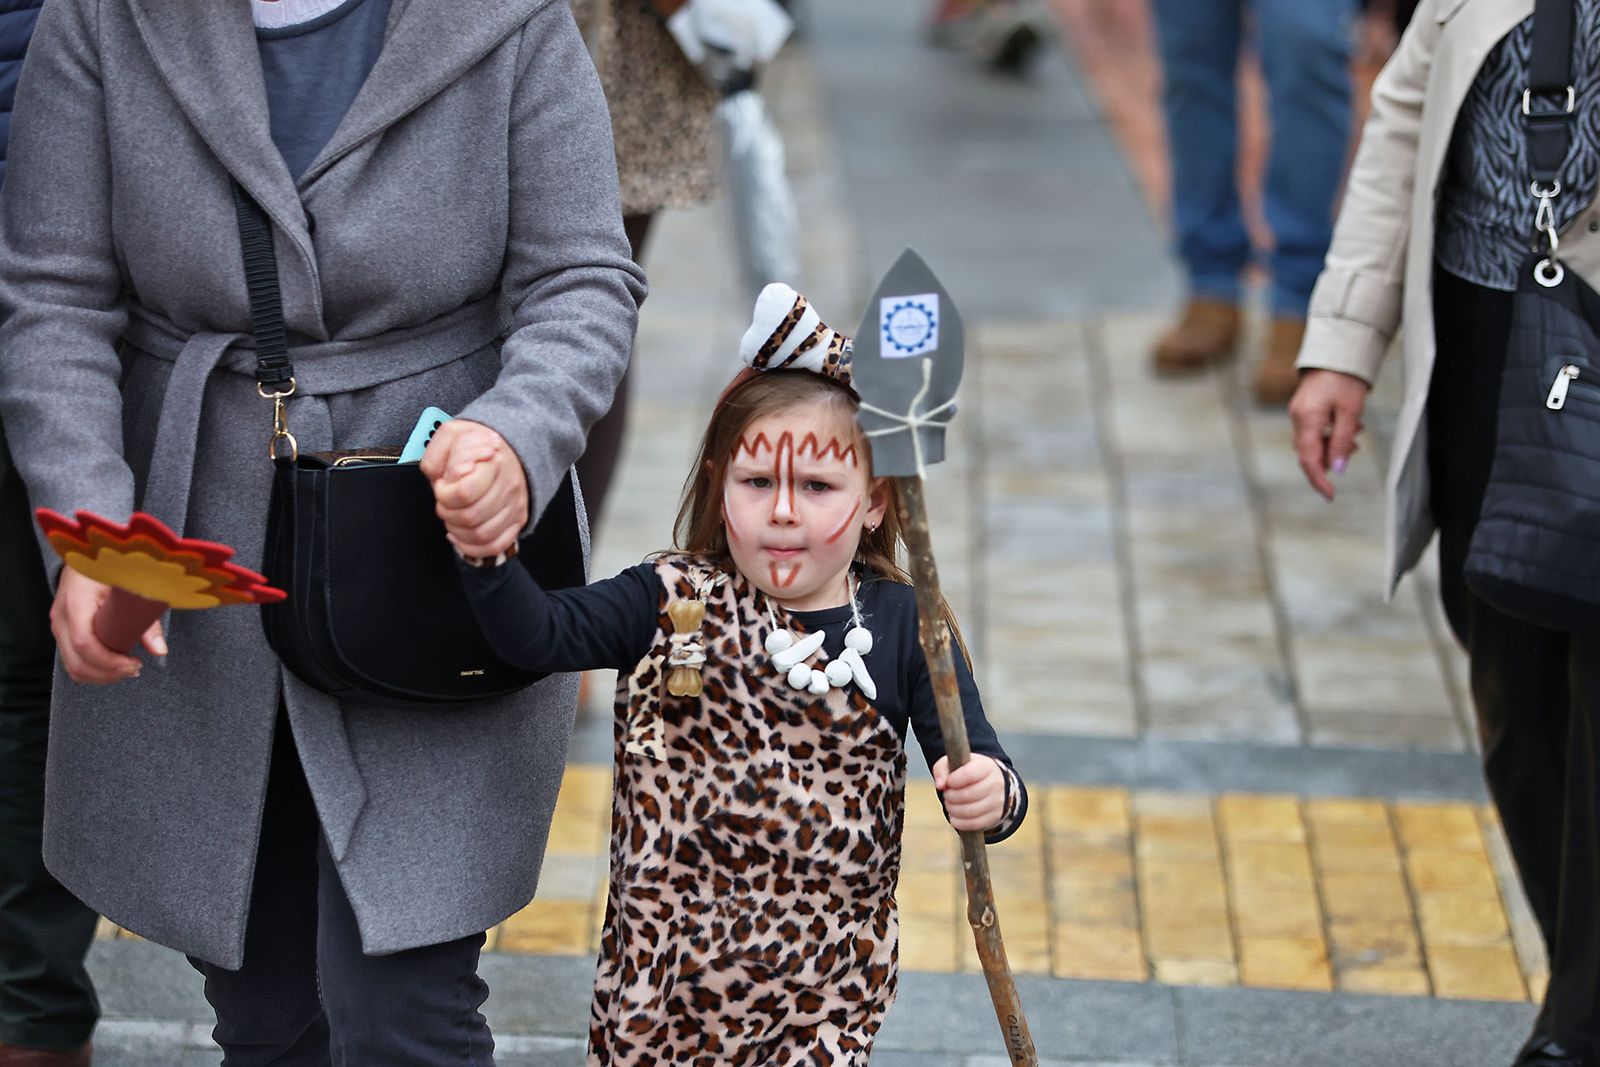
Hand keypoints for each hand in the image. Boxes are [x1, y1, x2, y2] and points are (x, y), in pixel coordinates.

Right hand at [51, 568, 164, 683]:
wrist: (88, 555)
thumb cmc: (111, 567)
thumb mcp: (130, 587)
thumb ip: (145, 619)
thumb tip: (160, 650)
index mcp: (76, 601)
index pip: (85, 642)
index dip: (109, 661)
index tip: (134, 663)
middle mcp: (61, 616)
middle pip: (76, 661)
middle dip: (108, 673)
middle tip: (136, 669)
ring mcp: (58, 625)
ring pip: (72, 665)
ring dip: (101, 675)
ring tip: (128, 670)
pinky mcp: (63, 631)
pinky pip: (72, 660)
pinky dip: (93, 669)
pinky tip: (114, 667)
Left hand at [421, 420, 529, 558]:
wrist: (509, 446)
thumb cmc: (477, 442)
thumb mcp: (451, 435)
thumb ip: (439, 454)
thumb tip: (448, 478)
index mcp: (493, 462)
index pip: (464, 493)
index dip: (444, 494)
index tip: (443, 486)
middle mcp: (508, 485)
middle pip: (470, 517)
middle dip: (447, 513)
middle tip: (446, 500)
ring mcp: (515, 505)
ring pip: (481, 535)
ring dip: (458, 530)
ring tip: (453, 515)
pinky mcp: (517, 520)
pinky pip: (495, 546)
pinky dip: (473, 547)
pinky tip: (461, 534)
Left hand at [932, 753, 1005, 832]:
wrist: (991, 782)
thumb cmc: (968, 771)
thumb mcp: (954, 762)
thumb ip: (942, 769)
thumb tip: (940, 785)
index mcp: (986, 766)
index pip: (968, 775)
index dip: (953, 780)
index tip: (948, 782)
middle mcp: (996, 784)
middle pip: (967, 795)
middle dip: (950, 797)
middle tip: (947, 795)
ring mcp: (997, 802)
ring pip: (970, 811)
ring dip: (953, 810)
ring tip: (950, 804)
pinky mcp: (995, 816)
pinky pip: (974, 824)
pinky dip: (959, 822)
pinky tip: (954, 816)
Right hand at [1288, 369, 1370, 501]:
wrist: (1337, 351)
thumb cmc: (1345, 378)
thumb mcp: (1350, 411)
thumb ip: (1342, 441)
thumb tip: (1337, 469)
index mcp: (1307, 419)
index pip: (1309, 459)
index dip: (1318, 480)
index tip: (1330, 495)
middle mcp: (1298, 418)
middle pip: (1310, 453)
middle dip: (1332, 458)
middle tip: (1356, 448)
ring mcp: (1299, 414)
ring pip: (1314, 442)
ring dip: (1334, 445)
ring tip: (1357, 433)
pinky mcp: (1305, 410)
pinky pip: (1315, 431)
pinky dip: (1331, 435)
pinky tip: (1348, 426)